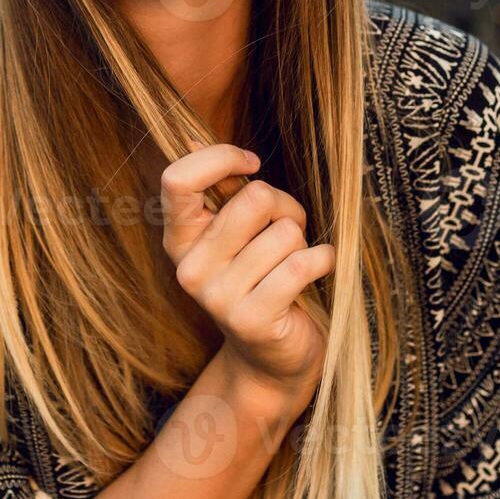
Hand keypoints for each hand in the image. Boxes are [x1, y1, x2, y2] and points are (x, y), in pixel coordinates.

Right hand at [159, 141, 333, 406]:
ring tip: (293, 262)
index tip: (252, 163)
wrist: (271, 358)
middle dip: (285, 206)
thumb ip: (224, 191)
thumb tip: (199, 139)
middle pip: (252, 198)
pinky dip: (322, 260)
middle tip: (287, 230)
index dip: (220, 158)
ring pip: (284, 231)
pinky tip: (316, 272)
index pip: (177, 179)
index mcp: (179, 237)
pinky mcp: (252, 319)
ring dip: (302, 240)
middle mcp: (190, 267)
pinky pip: (302, 263)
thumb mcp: (234, 233)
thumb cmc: (261, 277)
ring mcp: (217, 297)